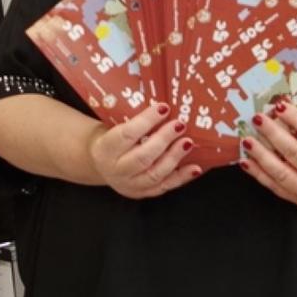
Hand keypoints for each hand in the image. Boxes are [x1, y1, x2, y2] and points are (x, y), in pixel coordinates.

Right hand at [86, 102, 201, 198]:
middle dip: (164, 140)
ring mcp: (130, 184)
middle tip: (179, 125)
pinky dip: (182, 177)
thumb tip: (162, 103)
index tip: (164, 108)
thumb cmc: (112, 139)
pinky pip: (165, 186)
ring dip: (174, 157)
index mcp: (106, 148)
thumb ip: (132, 118)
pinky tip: (195, 167)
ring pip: (154, 174)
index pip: (127, 134)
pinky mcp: (143, 193)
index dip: (146, 121)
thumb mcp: (113, 126)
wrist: (101, 164)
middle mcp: (116, 169)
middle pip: (142, 157)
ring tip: (188, 142)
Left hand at [239, 103, 296, 210]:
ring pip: (281, 173)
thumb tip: (291, 109)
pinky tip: (245, 161)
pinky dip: (258, 173)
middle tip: (258, 118)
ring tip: (247, 140)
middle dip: (273, 134)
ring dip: (261, 155)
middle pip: (294, 153)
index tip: (280, 105)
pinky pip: (274, 186)